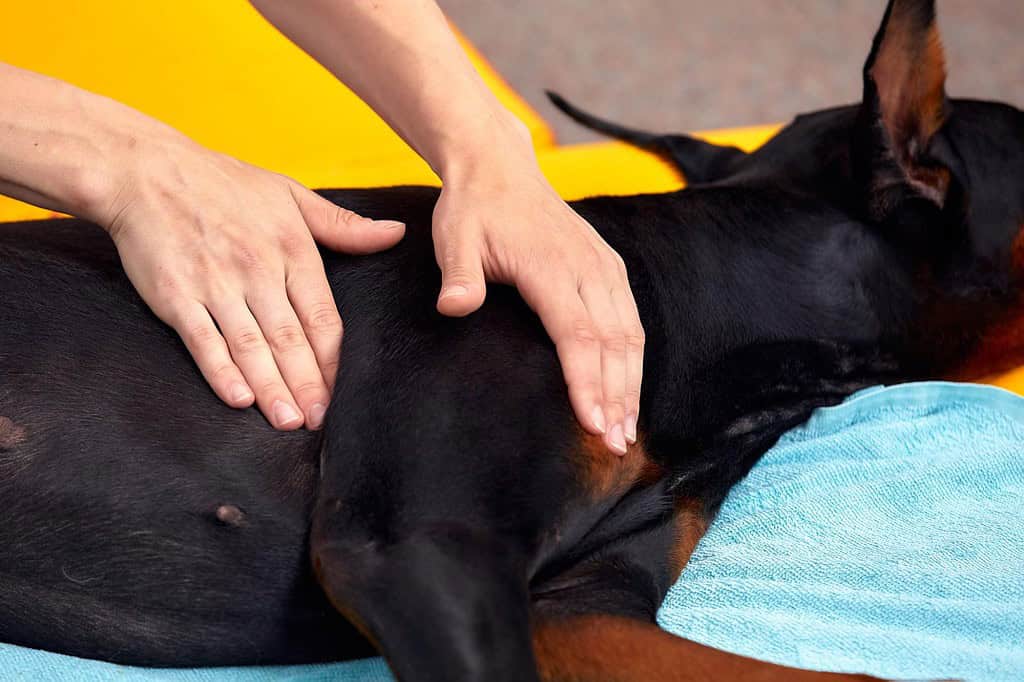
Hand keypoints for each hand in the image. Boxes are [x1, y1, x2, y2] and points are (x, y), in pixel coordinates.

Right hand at [92, 134, 404, 429]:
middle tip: (318, 421)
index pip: (322, 317)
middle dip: (307, 384)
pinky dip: (220, 370)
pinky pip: (202, 339)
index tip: (340, 393)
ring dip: (271, 387)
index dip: (333, 360)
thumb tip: (396, 233)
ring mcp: (215, 284)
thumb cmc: (222, 183)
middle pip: (290, 339)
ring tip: (287, 422)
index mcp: (291, 250)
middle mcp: (258, 271)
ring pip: (251, 345)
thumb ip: (343, 225)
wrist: (147, 171)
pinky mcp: (175, 295)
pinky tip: (238, 398)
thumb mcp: (290, 194)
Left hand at [432, 132, 643, 454]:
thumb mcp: (454, 237)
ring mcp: (603, 267)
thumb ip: (459, 276)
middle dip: (616, 397)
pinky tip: (629, 392)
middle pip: (612, 342)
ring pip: (629, 335)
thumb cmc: (473, 209)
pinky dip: (633, 361)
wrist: (499, 168)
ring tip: (625, 432)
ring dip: (630, 385)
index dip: (587, 381)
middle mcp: (587, 268)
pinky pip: (631, 321)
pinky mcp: (609, 269)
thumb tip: (454, 308)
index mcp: (552, 266)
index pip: (577, 333)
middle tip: (613, 445)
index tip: (591, 423)